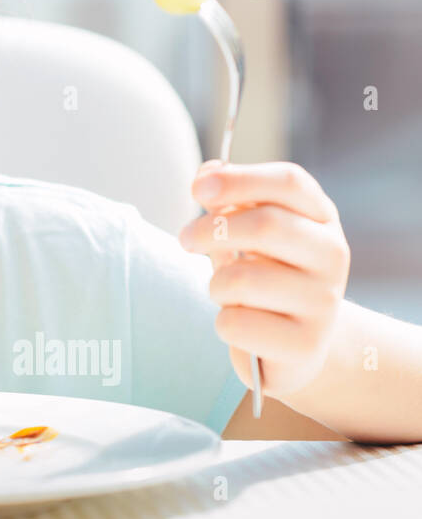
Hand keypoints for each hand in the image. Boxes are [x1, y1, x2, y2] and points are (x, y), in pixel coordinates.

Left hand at [177, 159, 350, 399]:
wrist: (297, 343)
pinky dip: (224, 324)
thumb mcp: (249, 233)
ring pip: (241, 280)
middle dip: (210, 230)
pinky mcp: (305, 345)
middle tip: (185, 239)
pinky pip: (235, 324)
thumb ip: (229, 199)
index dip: (239, 179)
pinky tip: (244, 327)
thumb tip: (207, 172)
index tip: (198, 188)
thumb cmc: (266, 276)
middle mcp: (332, 255)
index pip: (289, 182)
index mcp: (321, 217)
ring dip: (216, 286)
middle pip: (266, 224)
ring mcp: (324, 302)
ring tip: (228, 293)